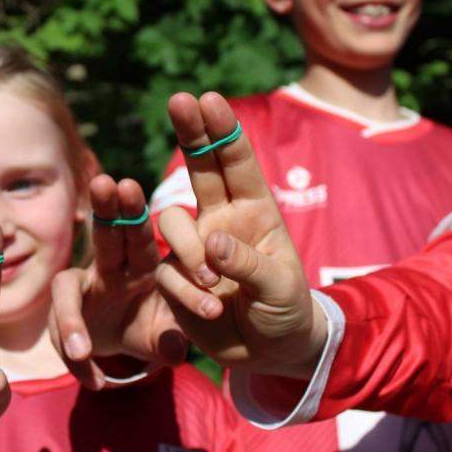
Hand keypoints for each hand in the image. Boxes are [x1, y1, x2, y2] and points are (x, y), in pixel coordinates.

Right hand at [48, 175, 187, 389]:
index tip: (128, 183)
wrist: (127, 347)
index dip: (132, 211)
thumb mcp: (167, 335)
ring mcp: (82, 290)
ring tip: (80, 351)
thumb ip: (172, 339)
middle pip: (104, 236)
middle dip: (104, 209)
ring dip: (70, 319)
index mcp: (143, 264)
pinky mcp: (63, 316)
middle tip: (104, 182)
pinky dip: (77, 359)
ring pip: (67, 289)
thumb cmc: (153, 326)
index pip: (139, 233)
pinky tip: (94, 380)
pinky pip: (62, 333)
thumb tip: (175, 351)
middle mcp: (110, 268)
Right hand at [156, 92, 325, 378]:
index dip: (222, 130)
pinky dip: (186, 291)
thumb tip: (211, 243)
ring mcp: (195, 247)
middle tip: (178, 98)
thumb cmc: (285, 310)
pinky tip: (212, 312)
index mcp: (255, 212)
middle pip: (200, 167)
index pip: (236, 163)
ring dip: (189, 250)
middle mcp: (220, 220)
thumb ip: (248, 264)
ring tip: (213, 282)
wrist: (270, 352)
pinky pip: (166, 272)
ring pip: (171, 223)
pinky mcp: (175, 277)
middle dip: (191, 132)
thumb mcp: (280, 289)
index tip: (207, 98)